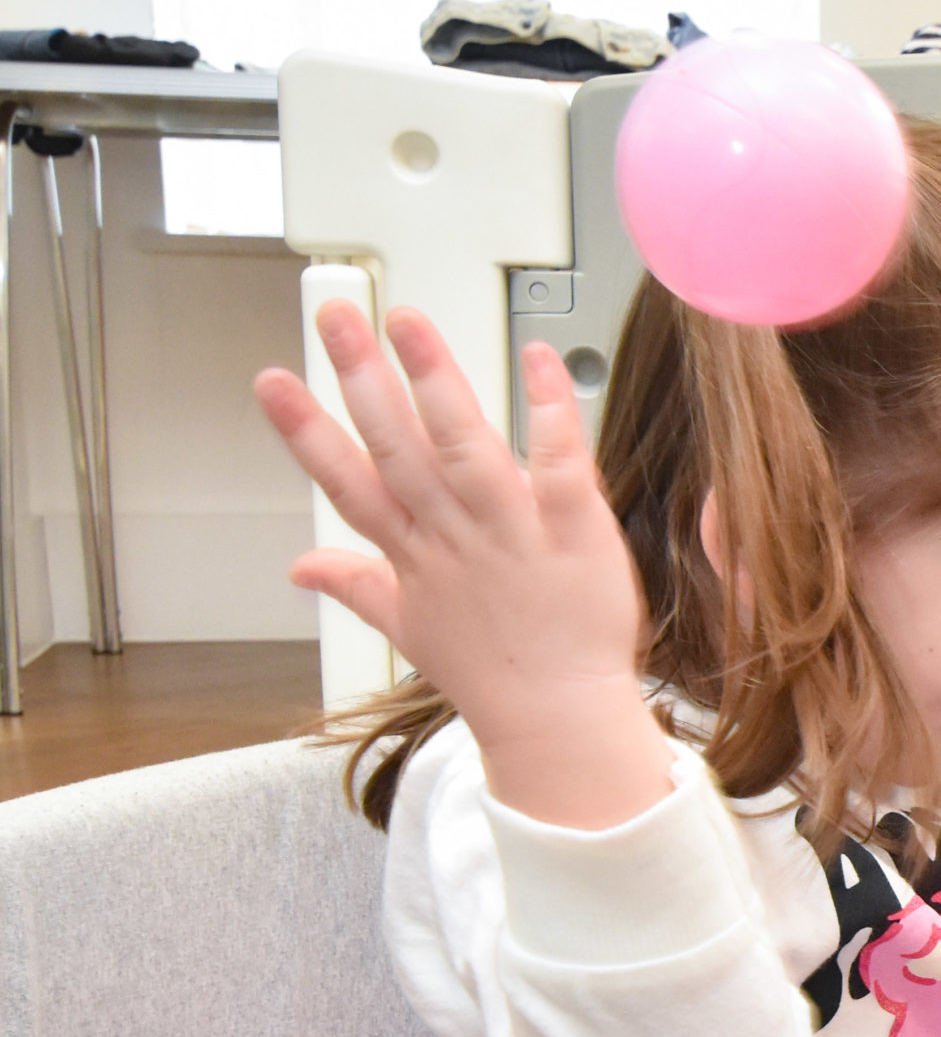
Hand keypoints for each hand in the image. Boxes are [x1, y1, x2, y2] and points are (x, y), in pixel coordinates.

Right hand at [255, 300, 669, 828]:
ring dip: (437, 384)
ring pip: (464, 449)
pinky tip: (540, 361)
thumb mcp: (406, 627)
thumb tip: (298, 567)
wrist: (559, 720)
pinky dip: (550, 415)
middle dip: (362, 381)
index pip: (347, 484)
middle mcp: (454, 537)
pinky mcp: (575, 536)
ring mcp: (513, 535)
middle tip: (336, 316)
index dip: (305, 432)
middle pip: (397, 450)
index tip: (270, 380)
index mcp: (414, 553)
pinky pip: (559, 467)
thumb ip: (354, 583)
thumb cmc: (492, 671)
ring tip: (409, 324)